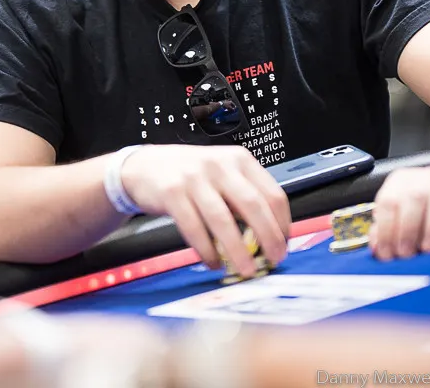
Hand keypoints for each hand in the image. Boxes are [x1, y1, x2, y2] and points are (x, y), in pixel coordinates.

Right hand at [121, 145, 290, 276]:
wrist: (144, 166)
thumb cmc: (190, 175)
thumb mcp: (223, 174)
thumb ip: (244, 198)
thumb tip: (271, 236)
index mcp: (239, 160)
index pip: (272, 193)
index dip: (283, 223)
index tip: (284, 245)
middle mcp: (219, 165)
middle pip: (253, 205)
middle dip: (268, 238)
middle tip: (273, 260)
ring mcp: (194, 178)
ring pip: (223, 220)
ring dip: (238, 250)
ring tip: (246, 270)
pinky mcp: (172, 193)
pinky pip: (194, 228)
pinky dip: (206, 250)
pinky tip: (213, 263)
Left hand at [370, 163, 429, 259]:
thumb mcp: (404, 211)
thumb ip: (388, 228)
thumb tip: (376, 249)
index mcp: (402, 181)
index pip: (388, 202)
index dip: (386, 231)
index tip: (388, 256)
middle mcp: (427, 178)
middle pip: (413, 198)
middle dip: (407, 231)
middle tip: (408, 256)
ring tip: (429, 250)